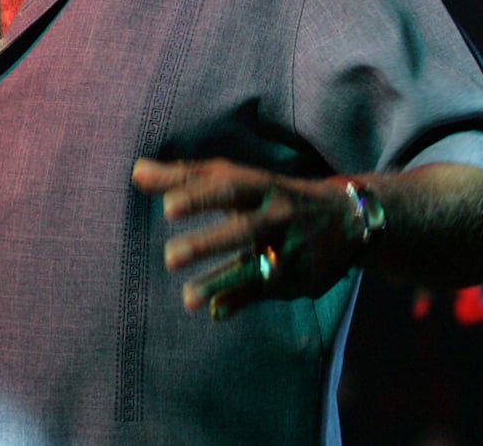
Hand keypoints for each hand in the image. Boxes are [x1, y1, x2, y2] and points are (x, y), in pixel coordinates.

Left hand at [131, 156, 363, 319]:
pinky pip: (266, 291)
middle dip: (208, 243)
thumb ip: (186, 178)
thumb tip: (136, 171)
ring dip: (221, 281)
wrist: (346, 218)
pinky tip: (214, 310)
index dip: (198, 196)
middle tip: (169, 257)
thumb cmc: (269, 193)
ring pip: (256, 267)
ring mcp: (291, 249)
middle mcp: (277, 215)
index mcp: (259, 185)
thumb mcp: (236, 180)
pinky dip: (240, 299)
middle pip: (243, 229)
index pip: (227, 188)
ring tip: (187, 297)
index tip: (167, 206)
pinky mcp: (299, 278)